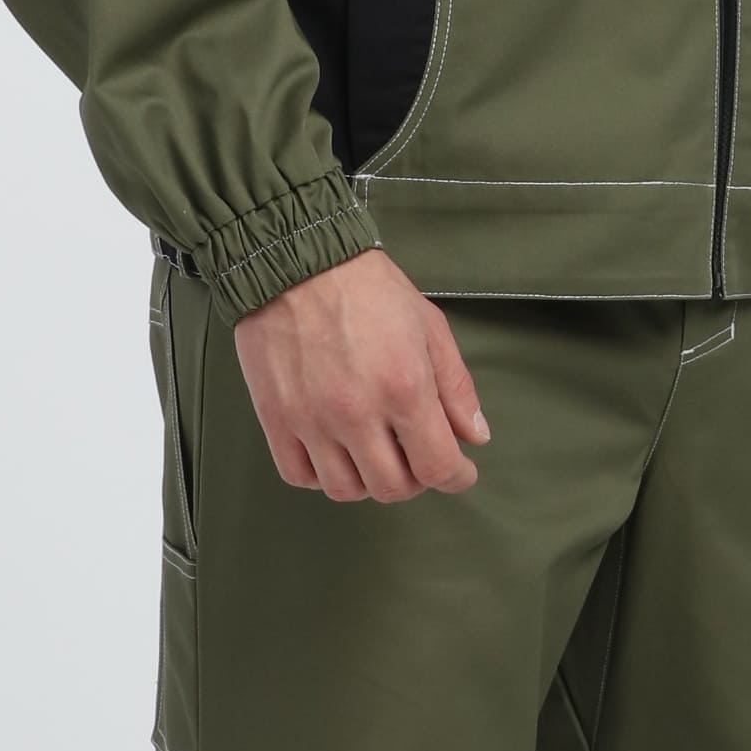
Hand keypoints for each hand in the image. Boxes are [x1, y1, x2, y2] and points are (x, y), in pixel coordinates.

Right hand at [233, 250, 490, 502]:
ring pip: (345, 490)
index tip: (459, 472)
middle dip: (414, 479)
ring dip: (367, 480)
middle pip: (392, 488)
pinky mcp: (275, 417)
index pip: (437, 467)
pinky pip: (298, 475)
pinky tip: (333, 452)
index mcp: (404, 387)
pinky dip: (320, 474)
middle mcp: (357, 412)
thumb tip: (475, 437)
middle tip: (414, 457)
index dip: (456, 477)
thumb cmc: (367, 288)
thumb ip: (456, 387)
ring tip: (373, 455)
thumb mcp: (429, 327)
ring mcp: (312, 419)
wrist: (296, 261)